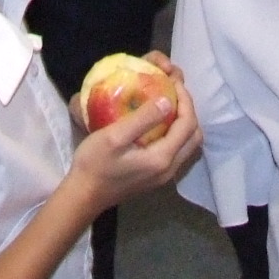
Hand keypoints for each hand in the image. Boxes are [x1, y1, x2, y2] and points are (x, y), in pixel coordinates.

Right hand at [68, 53, 200, 212]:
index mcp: (162, 158)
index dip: (186, 101)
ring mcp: (164, 177)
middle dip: (189, 111)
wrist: (84, 196)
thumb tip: (168, 101)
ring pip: (188, 146)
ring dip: (184, 123)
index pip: (188, 125)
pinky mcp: (157, 178)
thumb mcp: (115, 136)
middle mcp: (169, 170)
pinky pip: (178, 152)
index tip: (173, 82)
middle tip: (174, 92)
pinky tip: (160, 124)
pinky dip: (177, 135)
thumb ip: (143, 119)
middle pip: (194, 137)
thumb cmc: (95, 164)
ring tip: (169, 104)